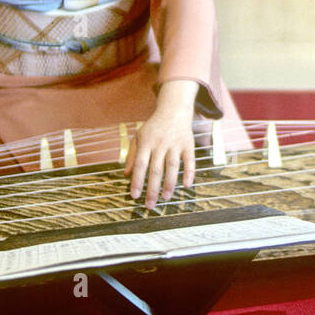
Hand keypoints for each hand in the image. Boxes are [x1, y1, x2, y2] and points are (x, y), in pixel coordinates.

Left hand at [124, 80, 198, 211]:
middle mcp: (160, 144)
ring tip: (166, 198)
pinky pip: (189, 160)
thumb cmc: (153, 126)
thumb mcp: (138, 137)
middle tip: (150, 205)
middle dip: (152, 189)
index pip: (140, 165)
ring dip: (169, 184)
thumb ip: (131, 155)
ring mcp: (175, 144)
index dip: (137, 181)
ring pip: (172, 167)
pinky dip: (189, 172)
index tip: (134, 196)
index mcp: (146, 143)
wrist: (173, 109)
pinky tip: (187, 184)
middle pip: (156, 170)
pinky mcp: (188, 144)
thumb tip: (125, 175)